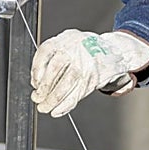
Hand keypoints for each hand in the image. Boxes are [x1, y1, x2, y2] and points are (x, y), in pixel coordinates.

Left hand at [30, 30, 148, 116]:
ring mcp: (86, 64)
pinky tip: (56, 111)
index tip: (34, 83)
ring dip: (52, 101)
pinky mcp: (93, 79)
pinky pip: (76, 95)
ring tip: (44, 107)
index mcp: (66, 38)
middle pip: (54, 70)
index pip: (45, 52)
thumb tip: (36, 83)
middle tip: (36, 98)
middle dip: (43, 88)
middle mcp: (76, 50)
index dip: (36, 70)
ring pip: (65, 86)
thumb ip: (52, 56)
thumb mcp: (68, 42)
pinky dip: (64, 106)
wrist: (114, 50)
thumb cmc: (83, 49)